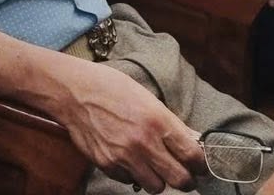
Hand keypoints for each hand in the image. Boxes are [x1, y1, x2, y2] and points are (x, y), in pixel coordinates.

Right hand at [45, 56, 203, 191]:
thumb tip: (190, 140)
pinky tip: (128, 160)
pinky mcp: (107, 164)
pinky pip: (129, 181)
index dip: (201, 164)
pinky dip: (132, 175)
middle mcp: (143, 142)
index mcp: (157, 120)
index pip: (192, 155)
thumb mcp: (146, 97)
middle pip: (179, 179)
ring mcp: (124, 156)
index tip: (200, 166)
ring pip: (156, 187)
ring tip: (153, 167)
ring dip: (158, 179)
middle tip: (183, 175)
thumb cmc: (109, 88)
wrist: (72, 91)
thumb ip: (169, 122)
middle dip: (186, 180)